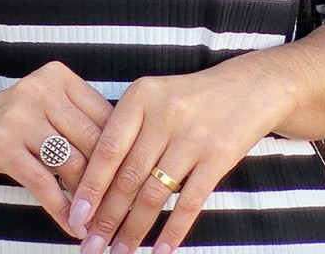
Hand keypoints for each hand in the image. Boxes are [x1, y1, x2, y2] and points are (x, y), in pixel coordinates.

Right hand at [0, 60, 113, 239]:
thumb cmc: (11, 123)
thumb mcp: (46, 111)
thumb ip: (80, 125)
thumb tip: (127, 160)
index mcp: (59, 77)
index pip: (105, 116)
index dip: (124, 153)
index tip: (137, 185)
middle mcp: (42, 89)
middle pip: (92, 140)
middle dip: (110, 181)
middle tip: (125, 212)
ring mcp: (21, 115)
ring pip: (71, 163)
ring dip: (88, 200)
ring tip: (101, 224)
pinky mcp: (3, 144)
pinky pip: (43, 183)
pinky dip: (61, 210)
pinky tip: (71, 227)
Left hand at [67, 55, 295, 253]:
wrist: (247, 87)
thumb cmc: (190, 97)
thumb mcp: (154, 97)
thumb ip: (126, 130)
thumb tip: (94, 184)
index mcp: (141, 96)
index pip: (108, 148)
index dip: (90, 186)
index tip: (76, 217)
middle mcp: (165, 114)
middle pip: (129, 176)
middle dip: (107, 217)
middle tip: (91, 246)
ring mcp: (193, 136)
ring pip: (155, 193)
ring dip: (134, 229)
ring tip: (120, 252)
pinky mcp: (219, 156)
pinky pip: (190, 202)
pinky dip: (173, 231)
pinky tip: (160, 252)